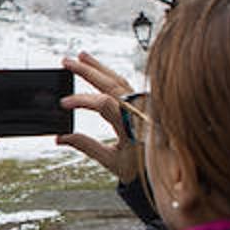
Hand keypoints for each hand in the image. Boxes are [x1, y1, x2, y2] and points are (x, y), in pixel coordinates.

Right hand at [56, 51, 141, 182]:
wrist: (167, 172)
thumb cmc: (141, 169)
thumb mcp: (112, 162)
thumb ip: (86, 147)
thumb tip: (62, 138)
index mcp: (132, 126)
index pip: (103, 104)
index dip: (81, 101)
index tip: (63, 103)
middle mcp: (140, 112)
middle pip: (111, 84)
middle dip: (88, 71)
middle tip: (67, 62)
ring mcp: (143, 106)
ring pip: (120, 80)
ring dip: (99, 67)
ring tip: (81, 57)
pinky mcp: (144, 105)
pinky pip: (126, 85)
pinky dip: (110, 75)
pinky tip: (99, 69)